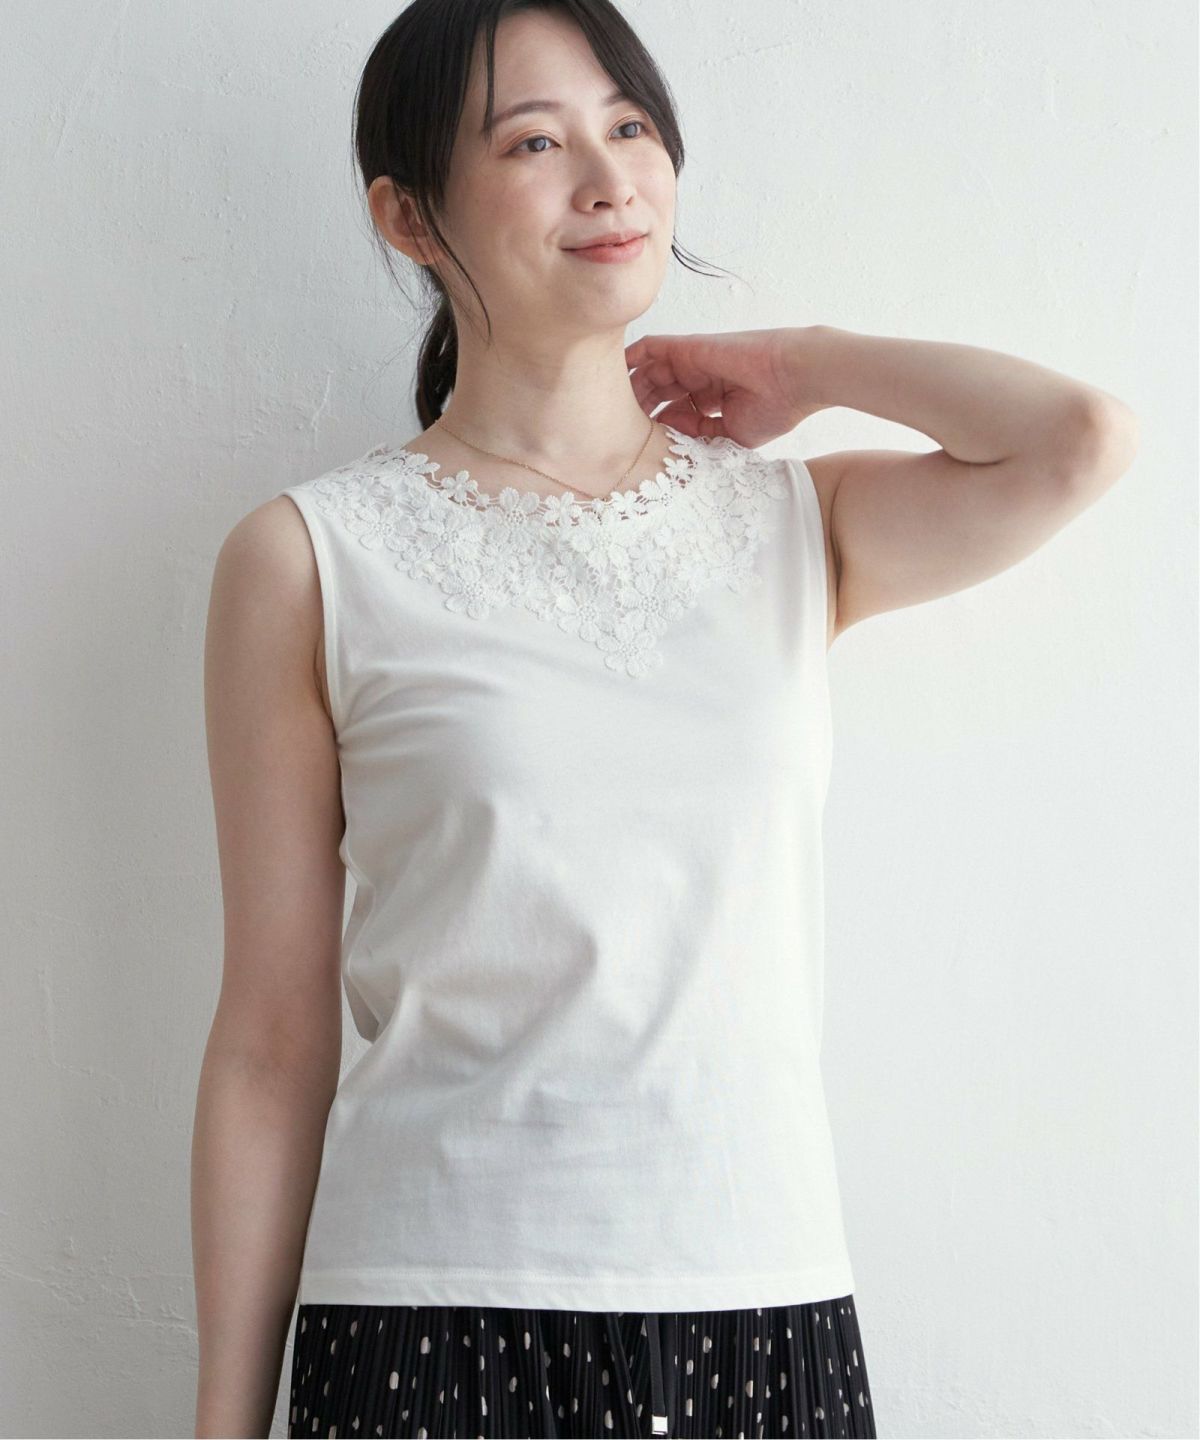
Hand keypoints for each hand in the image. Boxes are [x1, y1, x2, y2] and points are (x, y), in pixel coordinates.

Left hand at [624, 326, 828, 447]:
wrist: (794, 378)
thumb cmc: (775, 408)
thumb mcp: (732, 434)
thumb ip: (701, 433)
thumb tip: (669, 432)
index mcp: (711, 400)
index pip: (672, 412)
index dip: (652, 427)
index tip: (630, 446)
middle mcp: (699, 379)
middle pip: (656, 392)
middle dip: (633, 409)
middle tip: (608, 427)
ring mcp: (692, 361)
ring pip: (649, 372)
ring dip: (627, 388)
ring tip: (602, 404)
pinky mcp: (687, 346)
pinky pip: (650, 349)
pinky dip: (630, 357)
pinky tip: (610, 370)